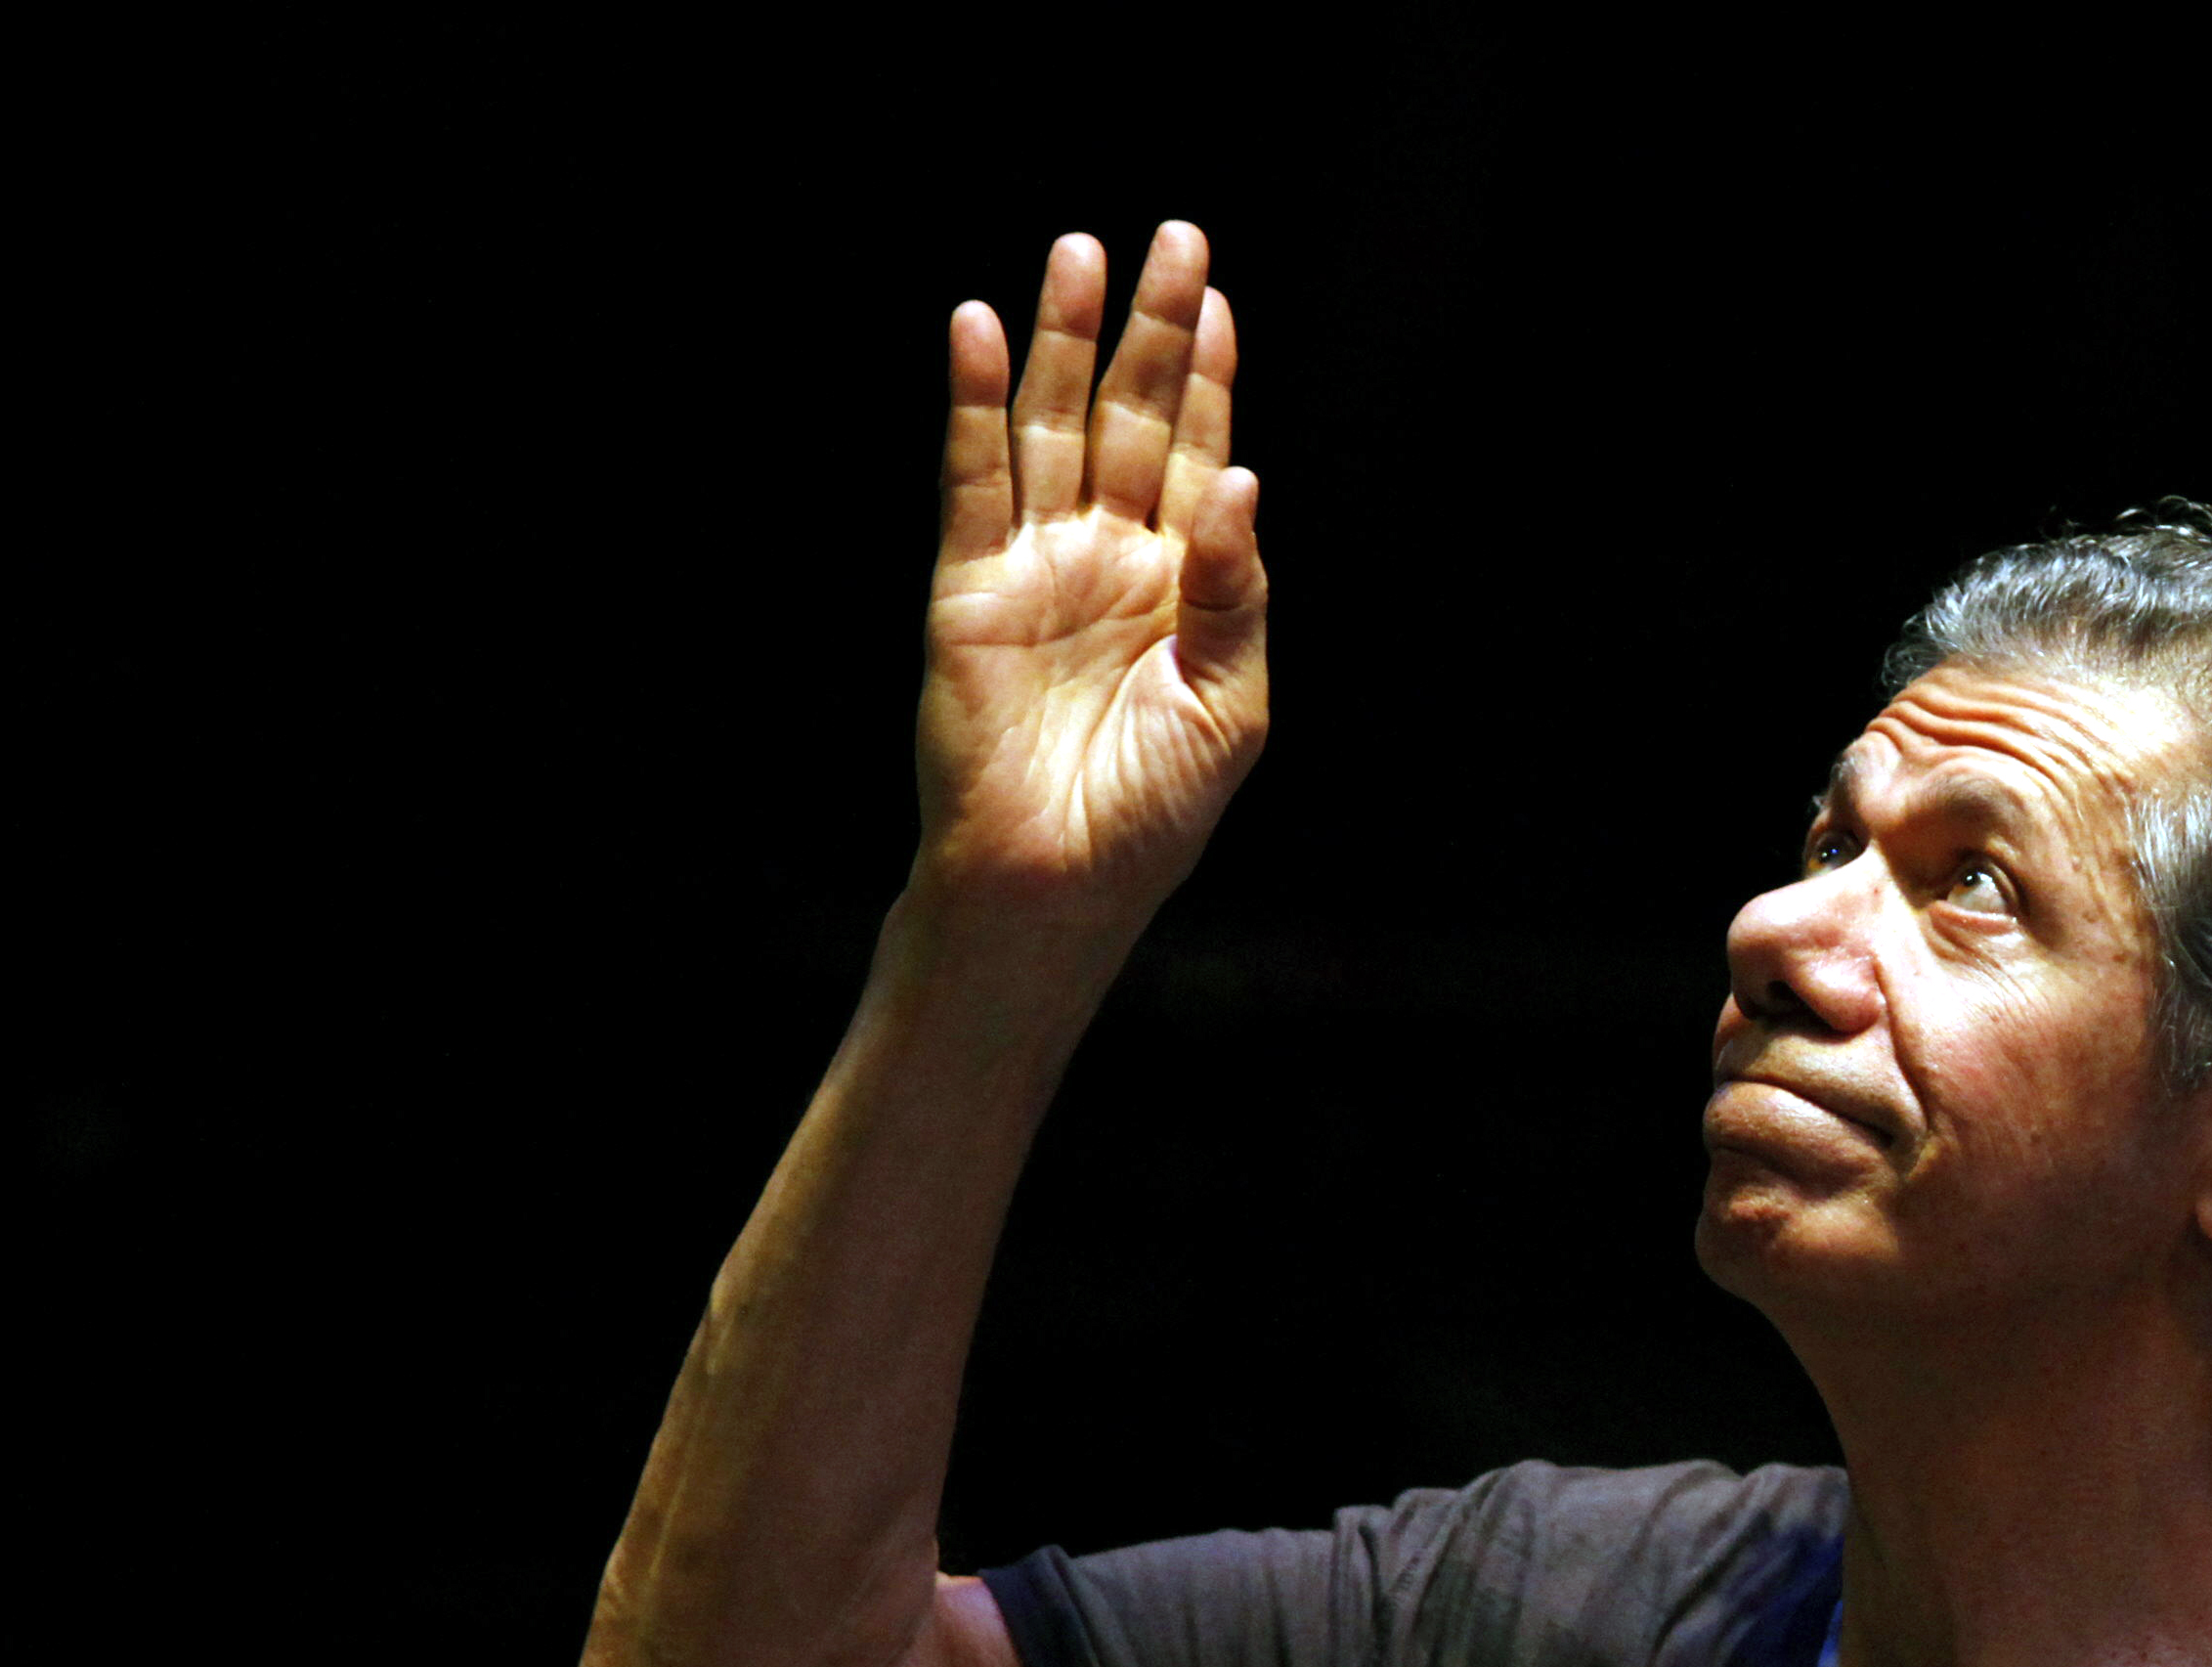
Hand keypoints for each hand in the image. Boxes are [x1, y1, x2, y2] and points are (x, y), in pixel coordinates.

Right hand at [919, 222, 1268, 923]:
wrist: (1055, 884)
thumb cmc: (1152, 813)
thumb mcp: (1230, 703)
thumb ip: (1238, 590)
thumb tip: (1244, 476)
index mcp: (1184, 586)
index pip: (1200, 455)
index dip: (1209, 377)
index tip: (1219, 298)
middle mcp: (1110, 559)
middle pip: (1134, 419)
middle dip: (1153, 330)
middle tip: (1174, 236)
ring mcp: (1037, 566)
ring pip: (1053, 428)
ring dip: (1065, 343)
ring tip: (1078, 253)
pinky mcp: (968, 585)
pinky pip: (972, 479)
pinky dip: (969, 404)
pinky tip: (975, 331)